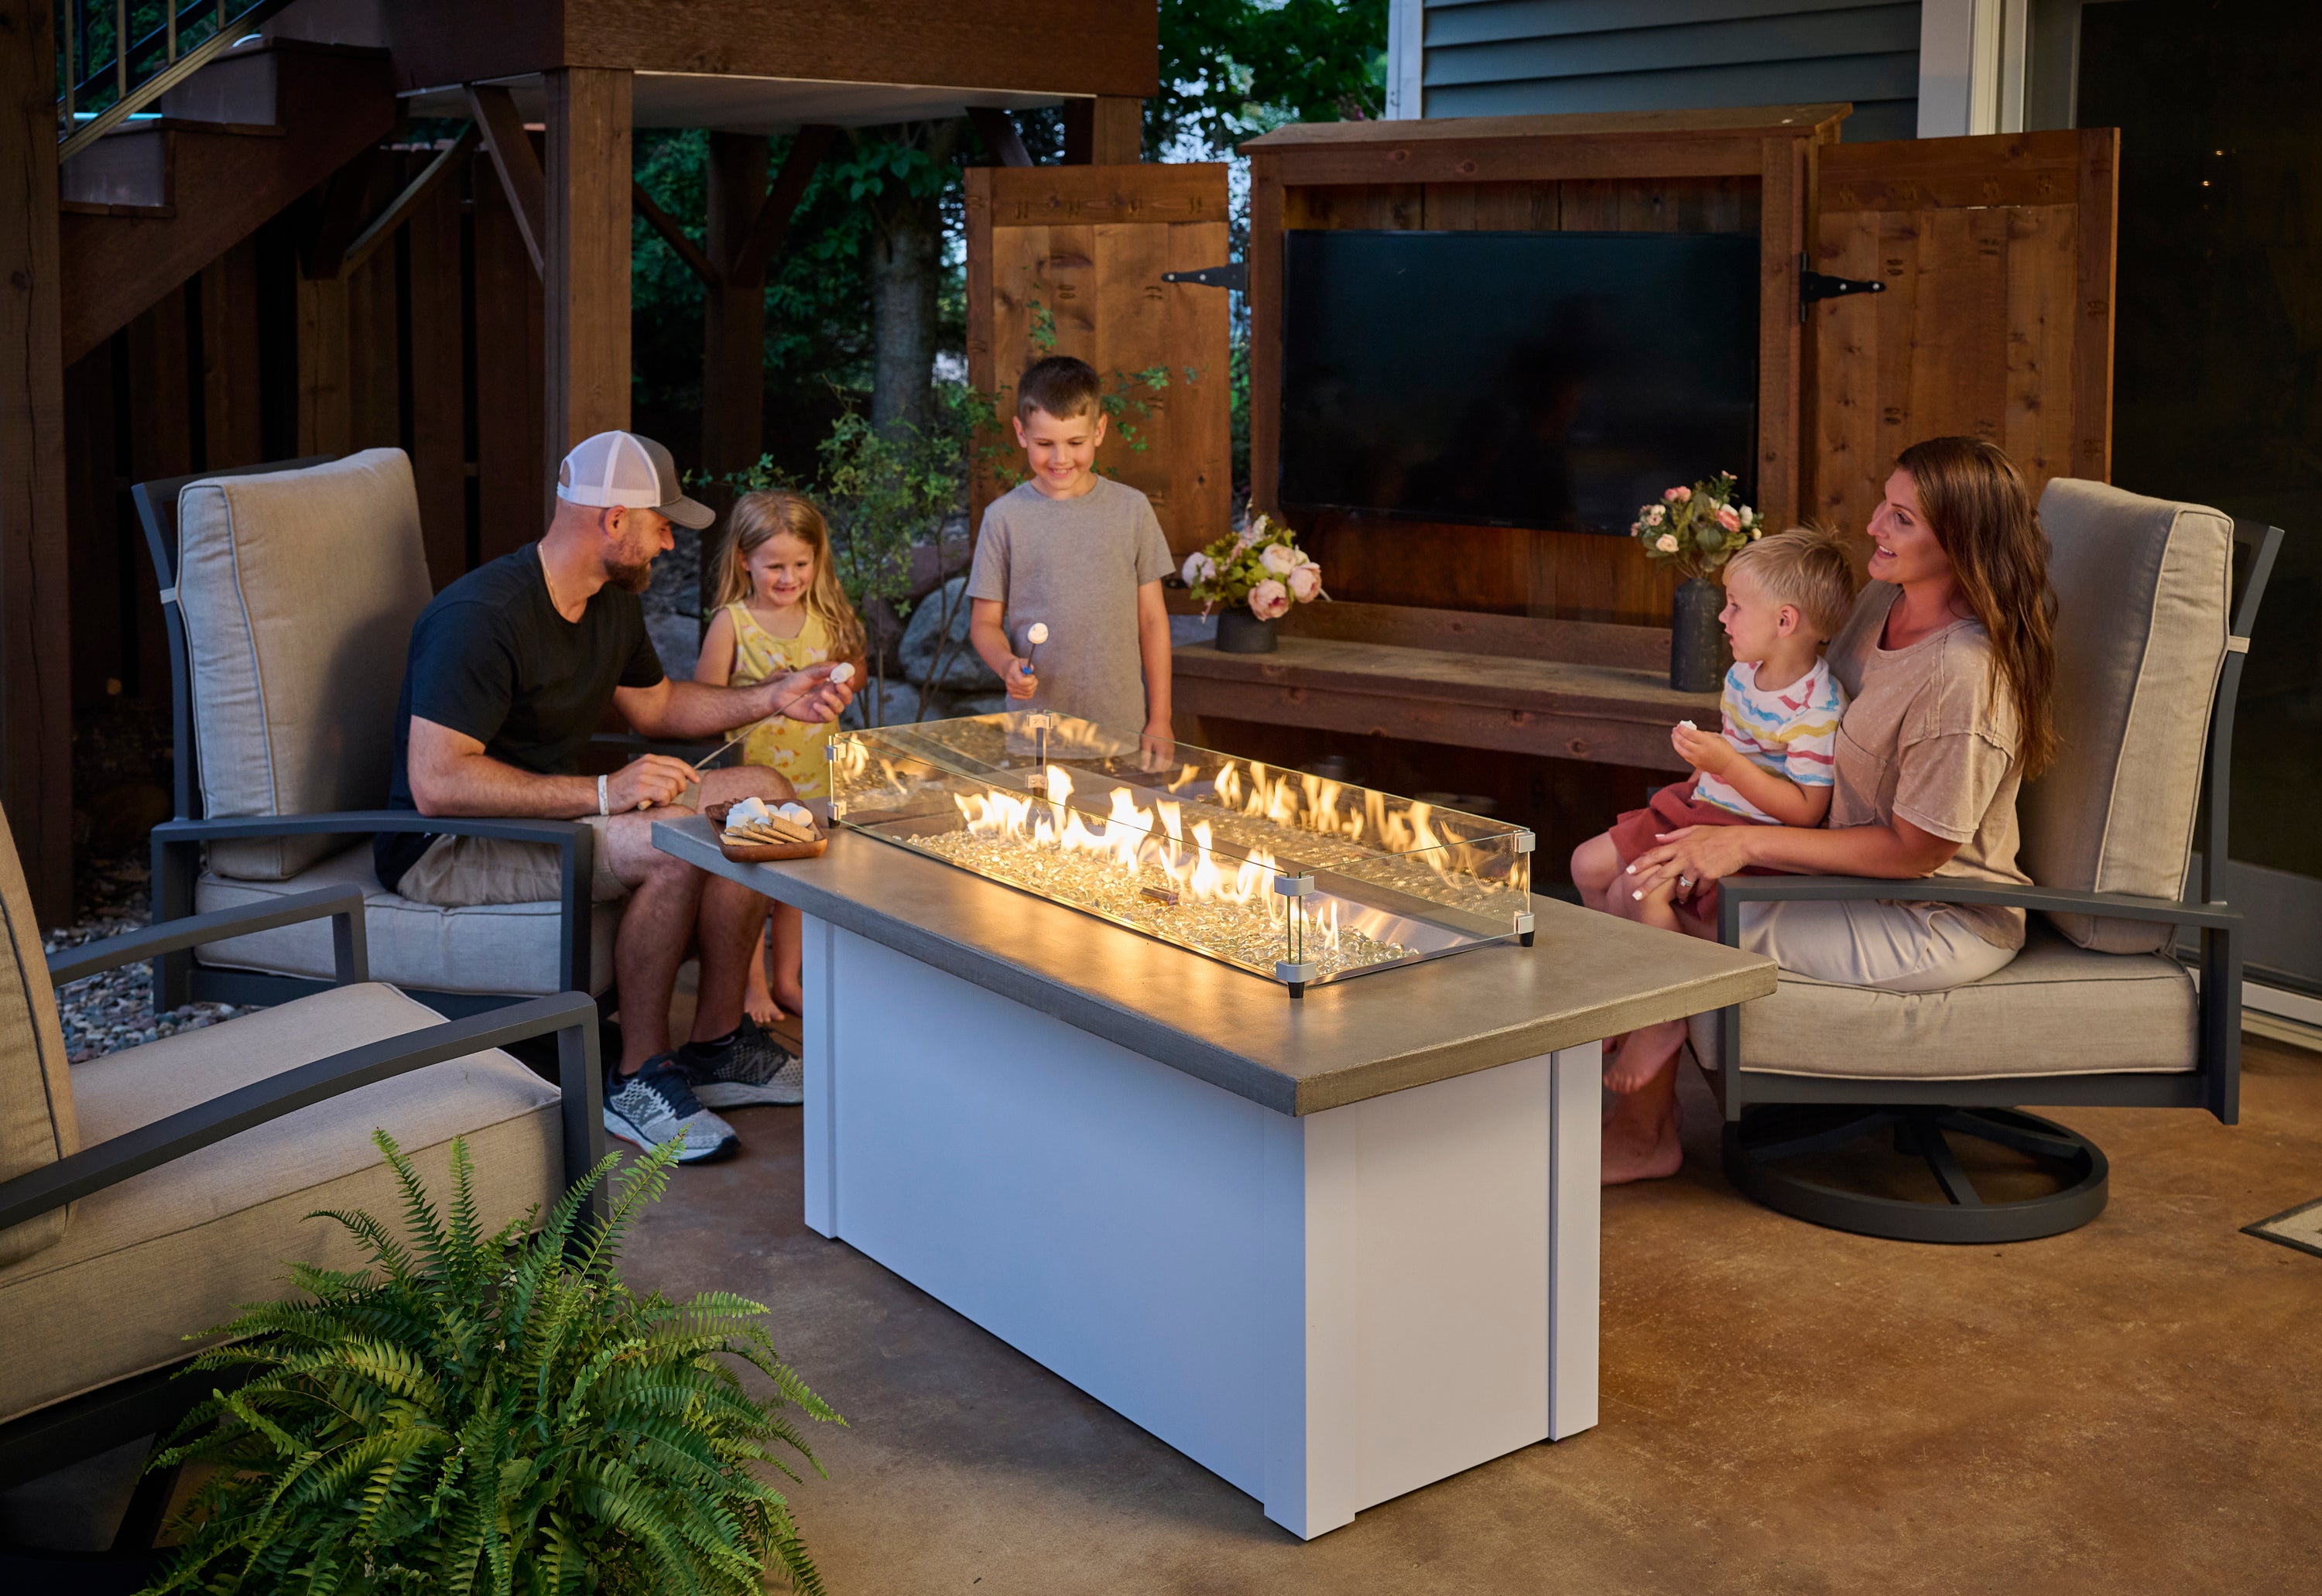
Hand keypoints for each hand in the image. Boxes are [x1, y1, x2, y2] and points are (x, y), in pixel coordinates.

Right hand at [608, 754, 697, 812]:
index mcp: (649, 759)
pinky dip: (662, 802)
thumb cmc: (623, 787)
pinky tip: (653, 803)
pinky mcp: (640, 789)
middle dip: (679, 789)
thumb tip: (681, 779)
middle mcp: (648, 765)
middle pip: (679, 776)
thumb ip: (659, 772)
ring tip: (656, 799)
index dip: (690, 772)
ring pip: (673, 787)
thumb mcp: (641, 772)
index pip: (677, 763)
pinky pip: (664, 795)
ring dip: (668, 797)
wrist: (601, 793)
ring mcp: (644, 776)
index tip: (695, 780)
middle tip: (667, 796)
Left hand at [768, 660, 853, 723]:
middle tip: (838, 685)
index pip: (845, 684)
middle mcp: (829, 696)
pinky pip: (829, 718)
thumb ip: (822, 670)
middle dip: (846, 692)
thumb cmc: (793, 682)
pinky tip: (815, 705)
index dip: (849, 681)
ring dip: (834, 701)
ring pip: (840, 708)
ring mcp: (824, 707)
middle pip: (846, 698)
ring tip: (822, 694)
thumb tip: (836, 665)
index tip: (848, 677)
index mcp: (829, 685)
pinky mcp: (818, 717)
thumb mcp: (808, 673)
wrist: (779, 694)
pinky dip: (825, 712)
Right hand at [1005, 658, 1038, 700]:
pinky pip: (1028, 696)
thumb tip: (1031, 668)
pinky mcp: (1013, 696)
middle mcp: (1010, 684)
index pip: (1021, 681)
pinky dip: (1031, 692)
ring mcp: (1011, 691)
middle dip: (1034, 683)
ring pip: (1029, 693)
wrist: (1007, 671)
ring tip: (1030, 681)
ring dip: (1033, 687)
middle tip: (1032, 678)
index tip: (1032, 675)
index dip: (1030, 680)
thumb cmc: (1016, 666)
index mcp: (1011, 673)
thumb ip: (1026, 663)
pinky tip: (1028, 686)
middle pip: (1028, 688)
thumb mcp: (1021, 660)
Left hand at [1138, 723, 1176, 770]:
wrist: (1161, 719)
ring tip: (1152, 762)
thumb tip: (1144, 768)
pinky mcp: (1172, 746)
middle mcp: (1169, 752)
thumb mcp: (1146, 743)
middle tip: (1148, 766)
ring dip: (1161, 765)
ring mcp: (1172, 749)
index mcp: (1163, 752)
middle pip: (1165, 767)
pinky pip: (1170, 758)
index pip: (1158, 767)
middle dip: (1156, 769)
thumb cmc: (1152, 730)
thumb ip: (1145, 756)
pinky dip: (1164, 761)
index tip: (1144, 768)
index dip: (1151, 770)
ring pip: (1169, 763)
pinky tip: (1157, 757)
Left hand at [1624, 823, 1757, 902]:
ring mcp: (1696, 867)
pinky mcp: (1708, 875)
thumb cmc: (1718, 835)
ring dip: (1679, 895)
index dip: (1641, 862)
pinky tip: (1699, 894)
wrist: (1740, 843)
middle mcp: (1685, 856)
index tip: (1629, 871)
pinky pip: (1699, 890)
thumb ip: (1675, 835)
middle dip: (1646, 887)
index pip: (1655, 854)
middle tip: (1635, 896)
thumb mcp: (1695, 830)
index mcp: (1680, 844)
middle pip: (1661, 874)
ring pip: (1681, 887)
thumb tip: (1656, 837)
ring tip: (1680, 899)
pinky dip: (1698, 893)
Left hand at [1672, 722, 1734, 775]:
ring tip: (1674, 736)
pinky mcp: (1695, 764)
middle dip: (1677, 734)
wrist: (1728, 765)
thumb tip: (1691, 730)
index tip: (1679, 725)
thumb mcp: (1716, 737)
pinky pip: (1685, 756)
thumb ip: (1703, 733)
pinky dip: (1680, 749)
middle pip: (1683, 741)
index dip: (1682, 728)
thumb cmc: (1724, 749)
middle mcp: (1700, 751)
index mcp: (1707, 742)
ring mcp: (1697, 759)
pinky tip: (1679, 745)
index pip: (1690, 733)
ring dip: (1675, 742)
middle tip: (1674, 729)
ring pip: (1681, 750)